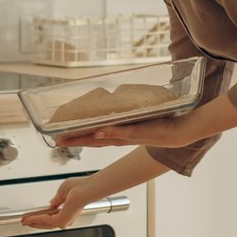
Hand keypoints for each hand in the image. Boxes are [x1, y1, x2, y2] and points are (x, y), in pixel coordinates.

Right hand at [21, 176, 97, 229]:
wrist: (86, 189)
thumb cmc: (80, 187)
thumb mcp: (63, 191)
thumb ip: (57, 199)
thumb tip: (52, 203)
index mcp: (68, 210)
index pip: (51, 216)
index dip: (40, 216)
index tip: (32, 216)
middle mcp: (66, 217)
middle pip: (47, 222)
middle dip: (34, 221)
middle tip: (25, 221)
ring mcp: (64, 220)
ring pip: (45, 223)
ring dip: (33, 221)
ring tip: (24, 220)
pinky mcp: (61, 220)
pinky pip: (45, 220)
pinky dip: (36, 218)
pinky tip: (30, 218)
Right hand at [54, 116, 191, 148]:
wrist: (180, 131)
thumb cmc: (161, 123)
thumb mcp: (141, 115)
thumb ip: (130, 110)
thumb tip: (119, 97)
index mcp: (120, 134)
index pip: (94, 136)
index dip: (77, 137)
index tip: (60, 136)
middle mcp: (121, 137)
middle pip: (93, 140)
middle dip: (75, 139)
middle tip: (56, 140)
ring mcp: (129, 135)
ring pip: (103, 138)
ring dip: (86, 138)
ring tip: (68, 138)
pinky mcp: (140, 131)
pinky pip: (123, 132)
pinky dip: (111, 132)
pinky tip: (99, 130)